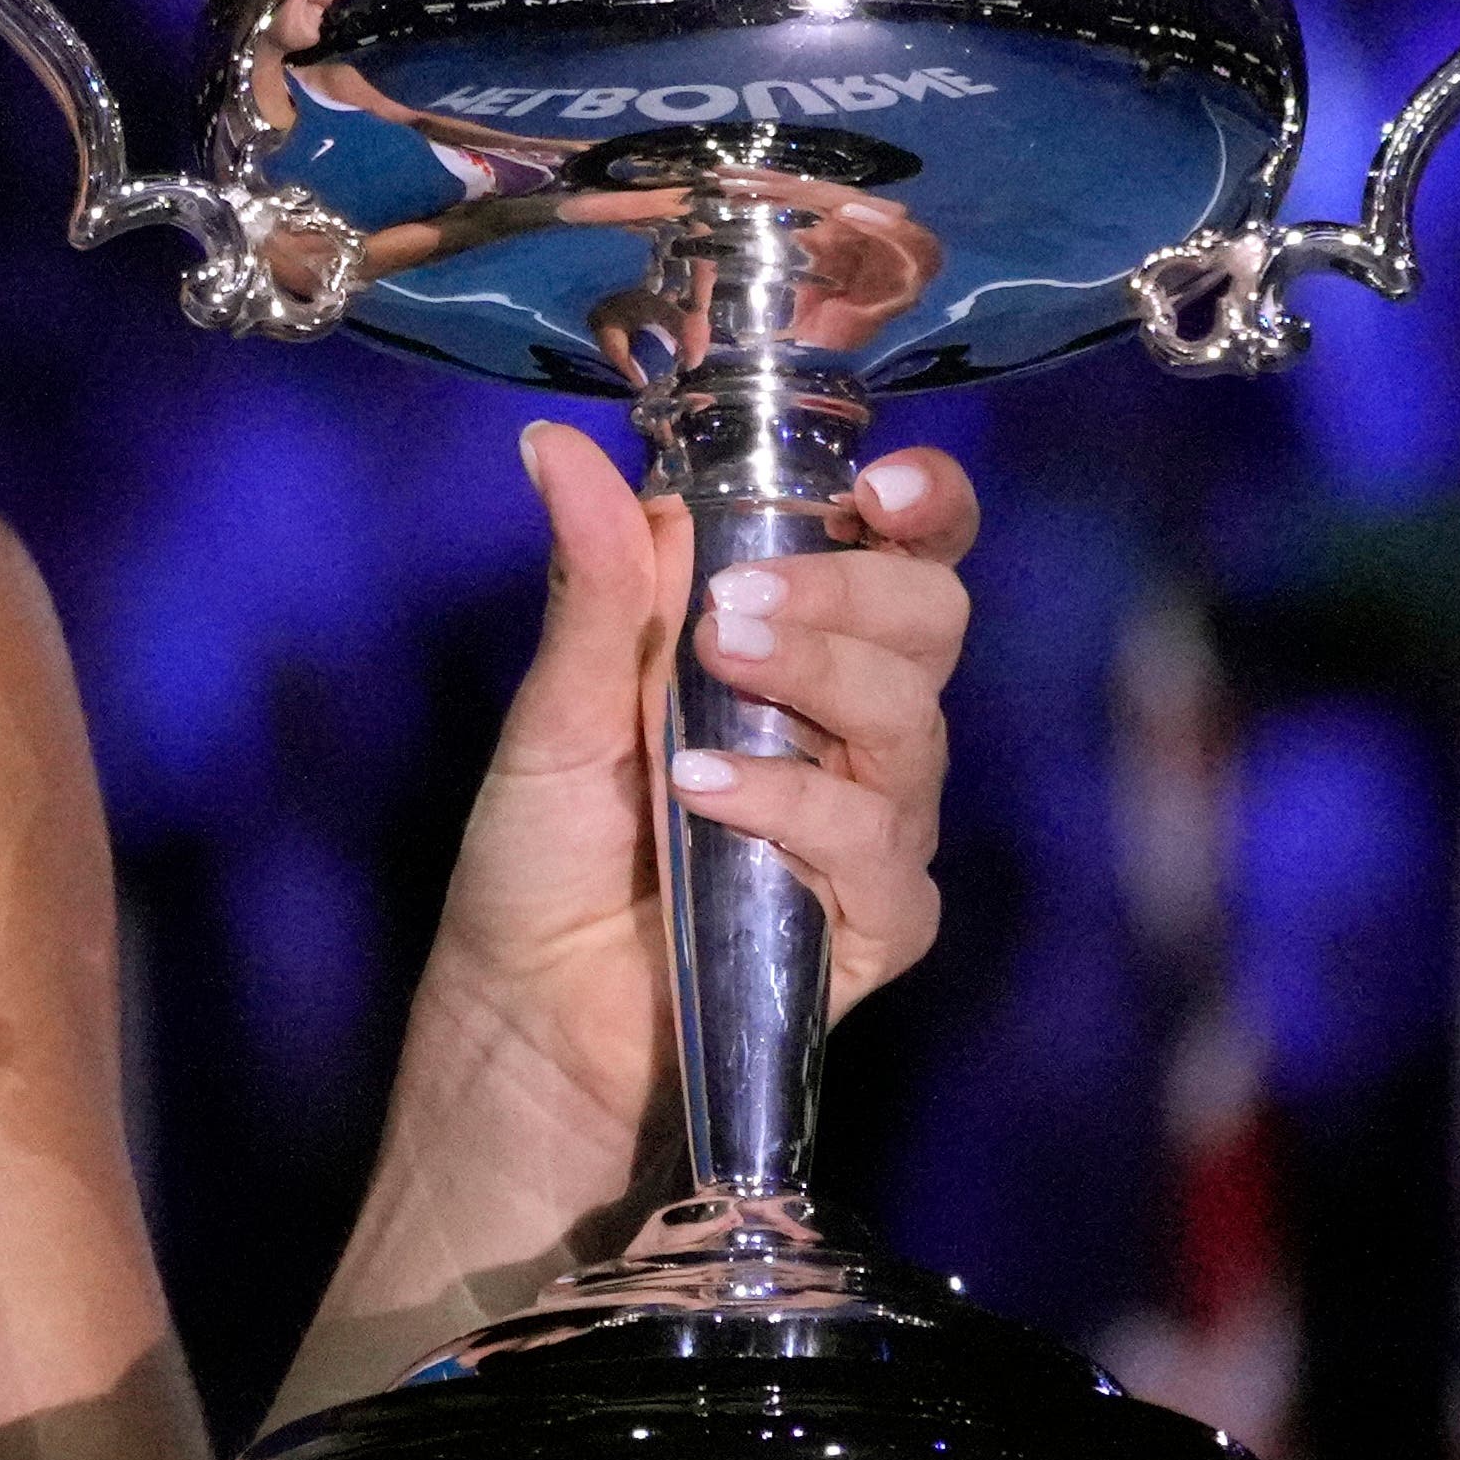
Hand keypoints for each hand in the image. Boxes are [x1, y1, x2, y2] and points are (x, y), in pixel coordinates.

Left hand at [400, 421, 982, 1168]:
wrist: (527, 1012)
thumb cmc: (545, 857)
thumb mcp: (555, 705)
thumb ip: (590, 582)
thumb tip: (555, 446)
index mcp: (798, 642)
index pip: (905, 550)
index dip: (923, 505)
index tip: (879, 487)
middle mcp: (853, 722)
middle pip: (931, 619)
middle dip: (847, 591)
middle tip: (732, 607)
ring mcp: (873, 821)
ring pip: (911, 723)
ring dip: (815, 681)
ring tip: (710, 673)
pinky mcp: (873, 919)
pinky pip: (874, 846)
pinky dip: (793, 806)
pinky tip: (708, 796)